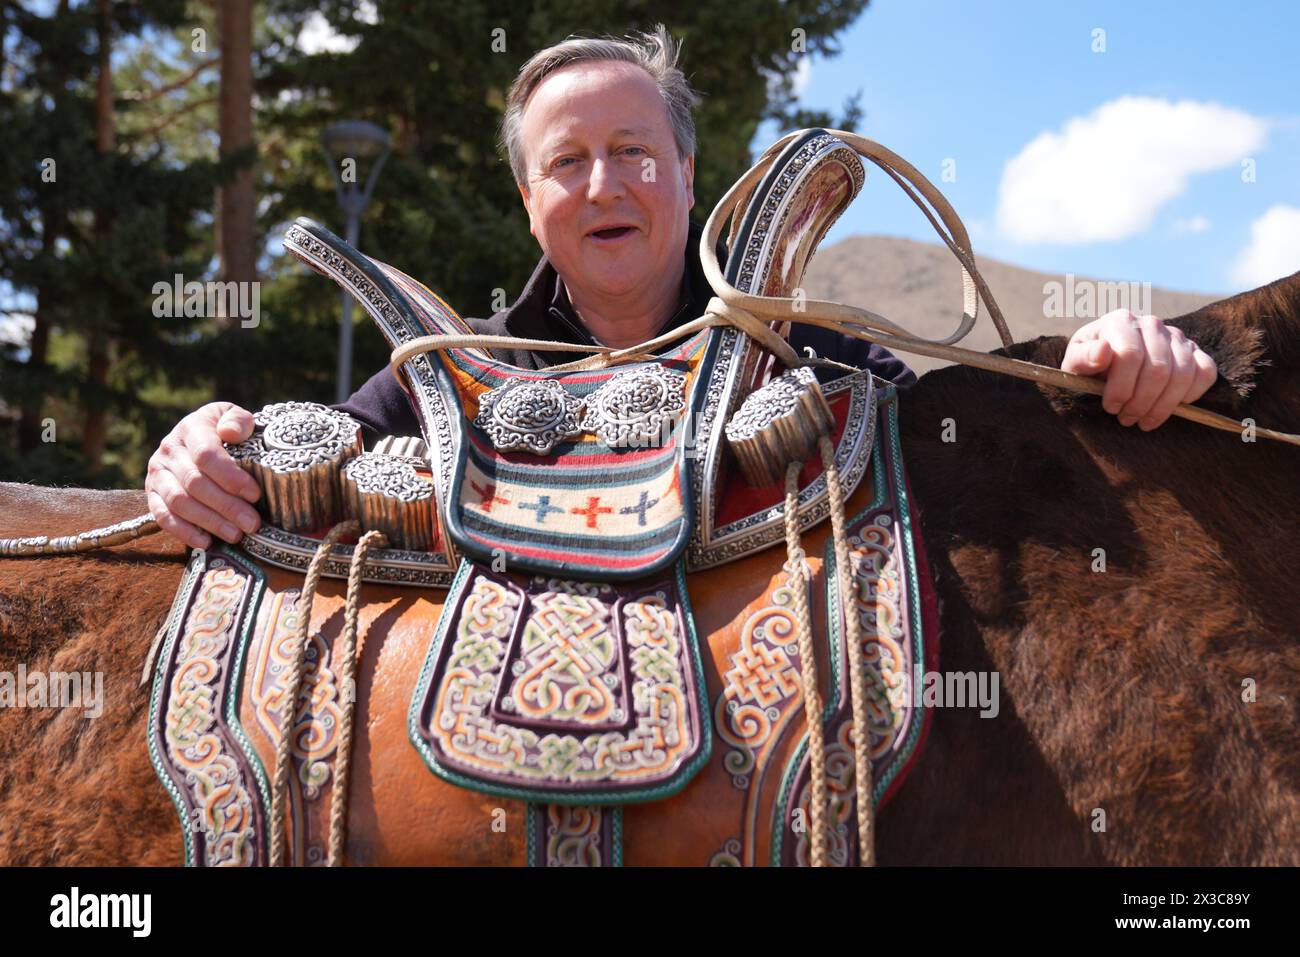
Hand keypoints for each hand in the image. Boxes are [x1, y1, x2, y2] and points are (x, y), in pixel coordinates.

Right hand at [146, 402, 261, 548]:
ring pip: (179, 502)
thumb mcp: (234, 417)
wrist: (202, 435)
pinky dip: (183, 532)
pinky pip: (162, 516)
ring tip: (236, 535)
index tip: (255, 494)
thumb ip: (238, 420)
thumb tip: (231, 433)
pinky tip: (206, 542)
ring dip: (209, 522)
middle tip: (251, 523)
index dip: (231, 477)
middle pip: (195, 483)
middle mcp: (169, 450)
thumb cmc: (225, 429)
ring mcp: (157, 473)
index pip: (206, 455)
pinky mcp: (152, 494)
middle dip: (226, 506)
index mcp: (191, 428)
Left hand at [1060, 309, 1217, 429]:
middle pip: (1157, 369)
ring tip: (1143, 420)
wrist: (1107, 362)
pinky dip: (1192, 394)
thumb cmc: (1088, 365)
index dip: (1121, 388)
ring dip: (1163, 406)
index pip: (1130, 356)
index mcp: (1120, 321)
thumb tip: (1103, 351)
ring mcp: (1176, 336)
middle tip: (1126, 419)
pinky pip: (1205, 372)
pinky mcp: (1195, 351)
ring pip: (1182, 375)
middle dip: (1141, 402)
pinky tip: (1172, 406)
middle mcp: (1151, 324)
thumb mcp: (1074, 363)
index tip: (1111, 407)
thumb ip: (1083, 358)